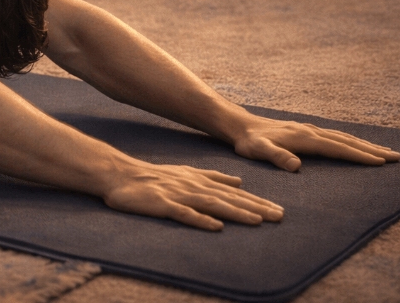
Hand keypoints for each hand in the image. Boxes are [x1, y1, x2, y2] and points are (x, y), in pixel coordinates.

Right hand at [102, 158, 283, 230]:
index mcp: (199, 180)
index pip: (233, 192)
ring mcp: (178, 195)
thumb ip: (213, 177)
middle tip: (279, 217)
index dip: (257, 201)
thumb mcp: (186, 172)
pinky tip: (215, 227)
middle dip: (255, 207)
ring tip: (257, 221)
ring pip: (212, 204)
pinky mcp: (162, 204)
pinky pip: (184, 214)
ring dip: (235, 212)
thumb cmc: (153, 176)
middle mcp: (193, 186)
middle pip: (229, 198)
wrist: (119, 174)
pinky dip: (200, 219)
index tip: (278, 210)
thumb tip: (240, 181)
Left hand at [231, 115, 399, 171]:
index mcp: (305, 138)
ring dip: (364, 144)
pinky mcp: (304, 131)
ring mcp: (308, 129)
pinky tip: (354, 144)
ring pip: (342, 137)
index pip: (338, 148)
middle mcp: (310, 131)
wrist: (240, 126)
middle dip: (371, 149)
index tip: (381, 162)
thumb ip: (276, 157)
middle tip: (396, 157)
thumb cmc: (248, 142)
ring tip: (383, 151)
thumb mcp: (258, 151)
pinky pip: (334, 136)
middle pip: (346, 141)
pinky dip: (349, 140)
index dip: (359, 156)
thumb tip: (296, 166)